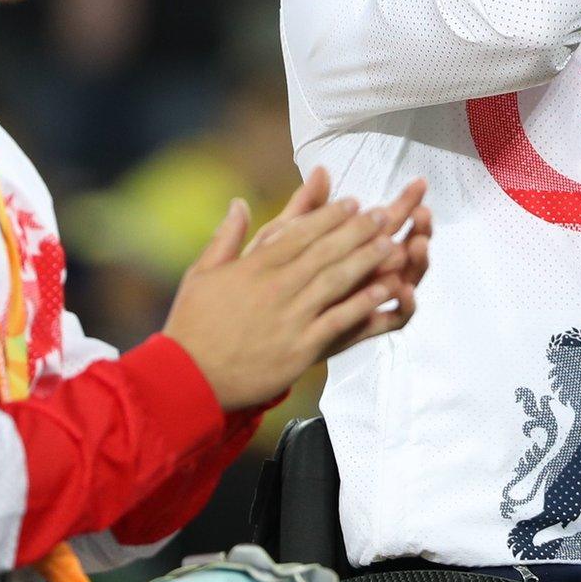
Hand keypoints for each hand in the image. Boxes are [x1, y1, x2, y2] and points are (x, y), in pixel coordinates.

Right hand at [162, 171, 429, 409]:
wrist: (188, 379)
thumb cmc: (192, 326)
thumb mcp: (200, 273)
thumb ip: (226, 236)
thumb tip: (239, 202)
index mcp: (253, 267)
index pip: (299, 233)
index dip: (330, 216)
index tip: (353, 203)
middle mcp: (275, 288)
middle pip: (324, 252)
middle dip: (357, 231)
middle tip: (384, 214)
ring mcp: (289, 318)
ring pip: (336, 281)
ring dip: (367, 260)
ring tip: (392, 243)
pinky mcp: (299, 349)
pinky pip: (338, 320)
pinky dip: (363, 303)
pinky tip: (386, 290)